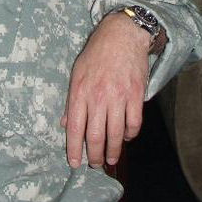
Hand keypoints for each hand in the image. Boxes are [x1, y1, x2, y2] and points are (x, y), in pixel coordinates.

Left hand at [60, 12, 151, 168]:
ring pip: (115, 134)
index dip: (74, 149)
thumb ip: (72, 101)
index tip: (74, 163)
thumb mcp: (77, 74)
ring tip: (111, 158)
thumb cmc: (96, 55)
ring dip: (113, 151)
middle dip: (94, 156)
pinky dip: (129, 134)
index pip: (74, 128)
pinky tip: (126, 137)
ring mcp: (118, 97)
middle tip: (95, 165)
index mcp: (80, 92)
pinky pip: (133, 124)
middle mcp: (98, 97)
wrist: (121, 36)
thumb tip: (66, 124)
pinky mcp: (135, 96)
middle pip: (95, 136)